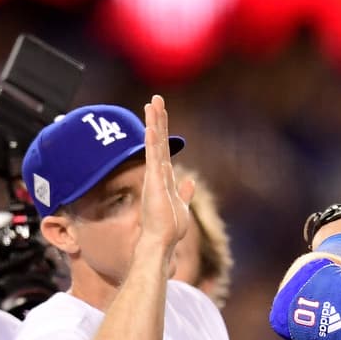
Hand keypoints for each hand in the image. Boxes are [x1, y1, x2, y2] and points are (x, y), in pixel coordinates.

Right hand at [138, 94, 193, 259]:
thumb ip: (185, 192)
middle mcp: (157, 172)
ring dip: (153, 122)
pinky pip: (152, 157)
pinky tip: (150, 127)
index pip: (163, 148)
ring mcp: (154, 175)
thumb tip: (189, 181)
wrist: (161, 241)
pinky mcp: (154, 181)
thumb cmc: (170, 228)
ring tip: (152, 103)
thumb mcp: (182, 205)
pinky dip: (152, 141)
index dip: (162, 130)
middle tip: (156, 98)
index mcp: (164, 176)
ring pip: (154, 143)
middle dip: (157, 118)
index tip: (160, 112)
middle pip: (158, 140)